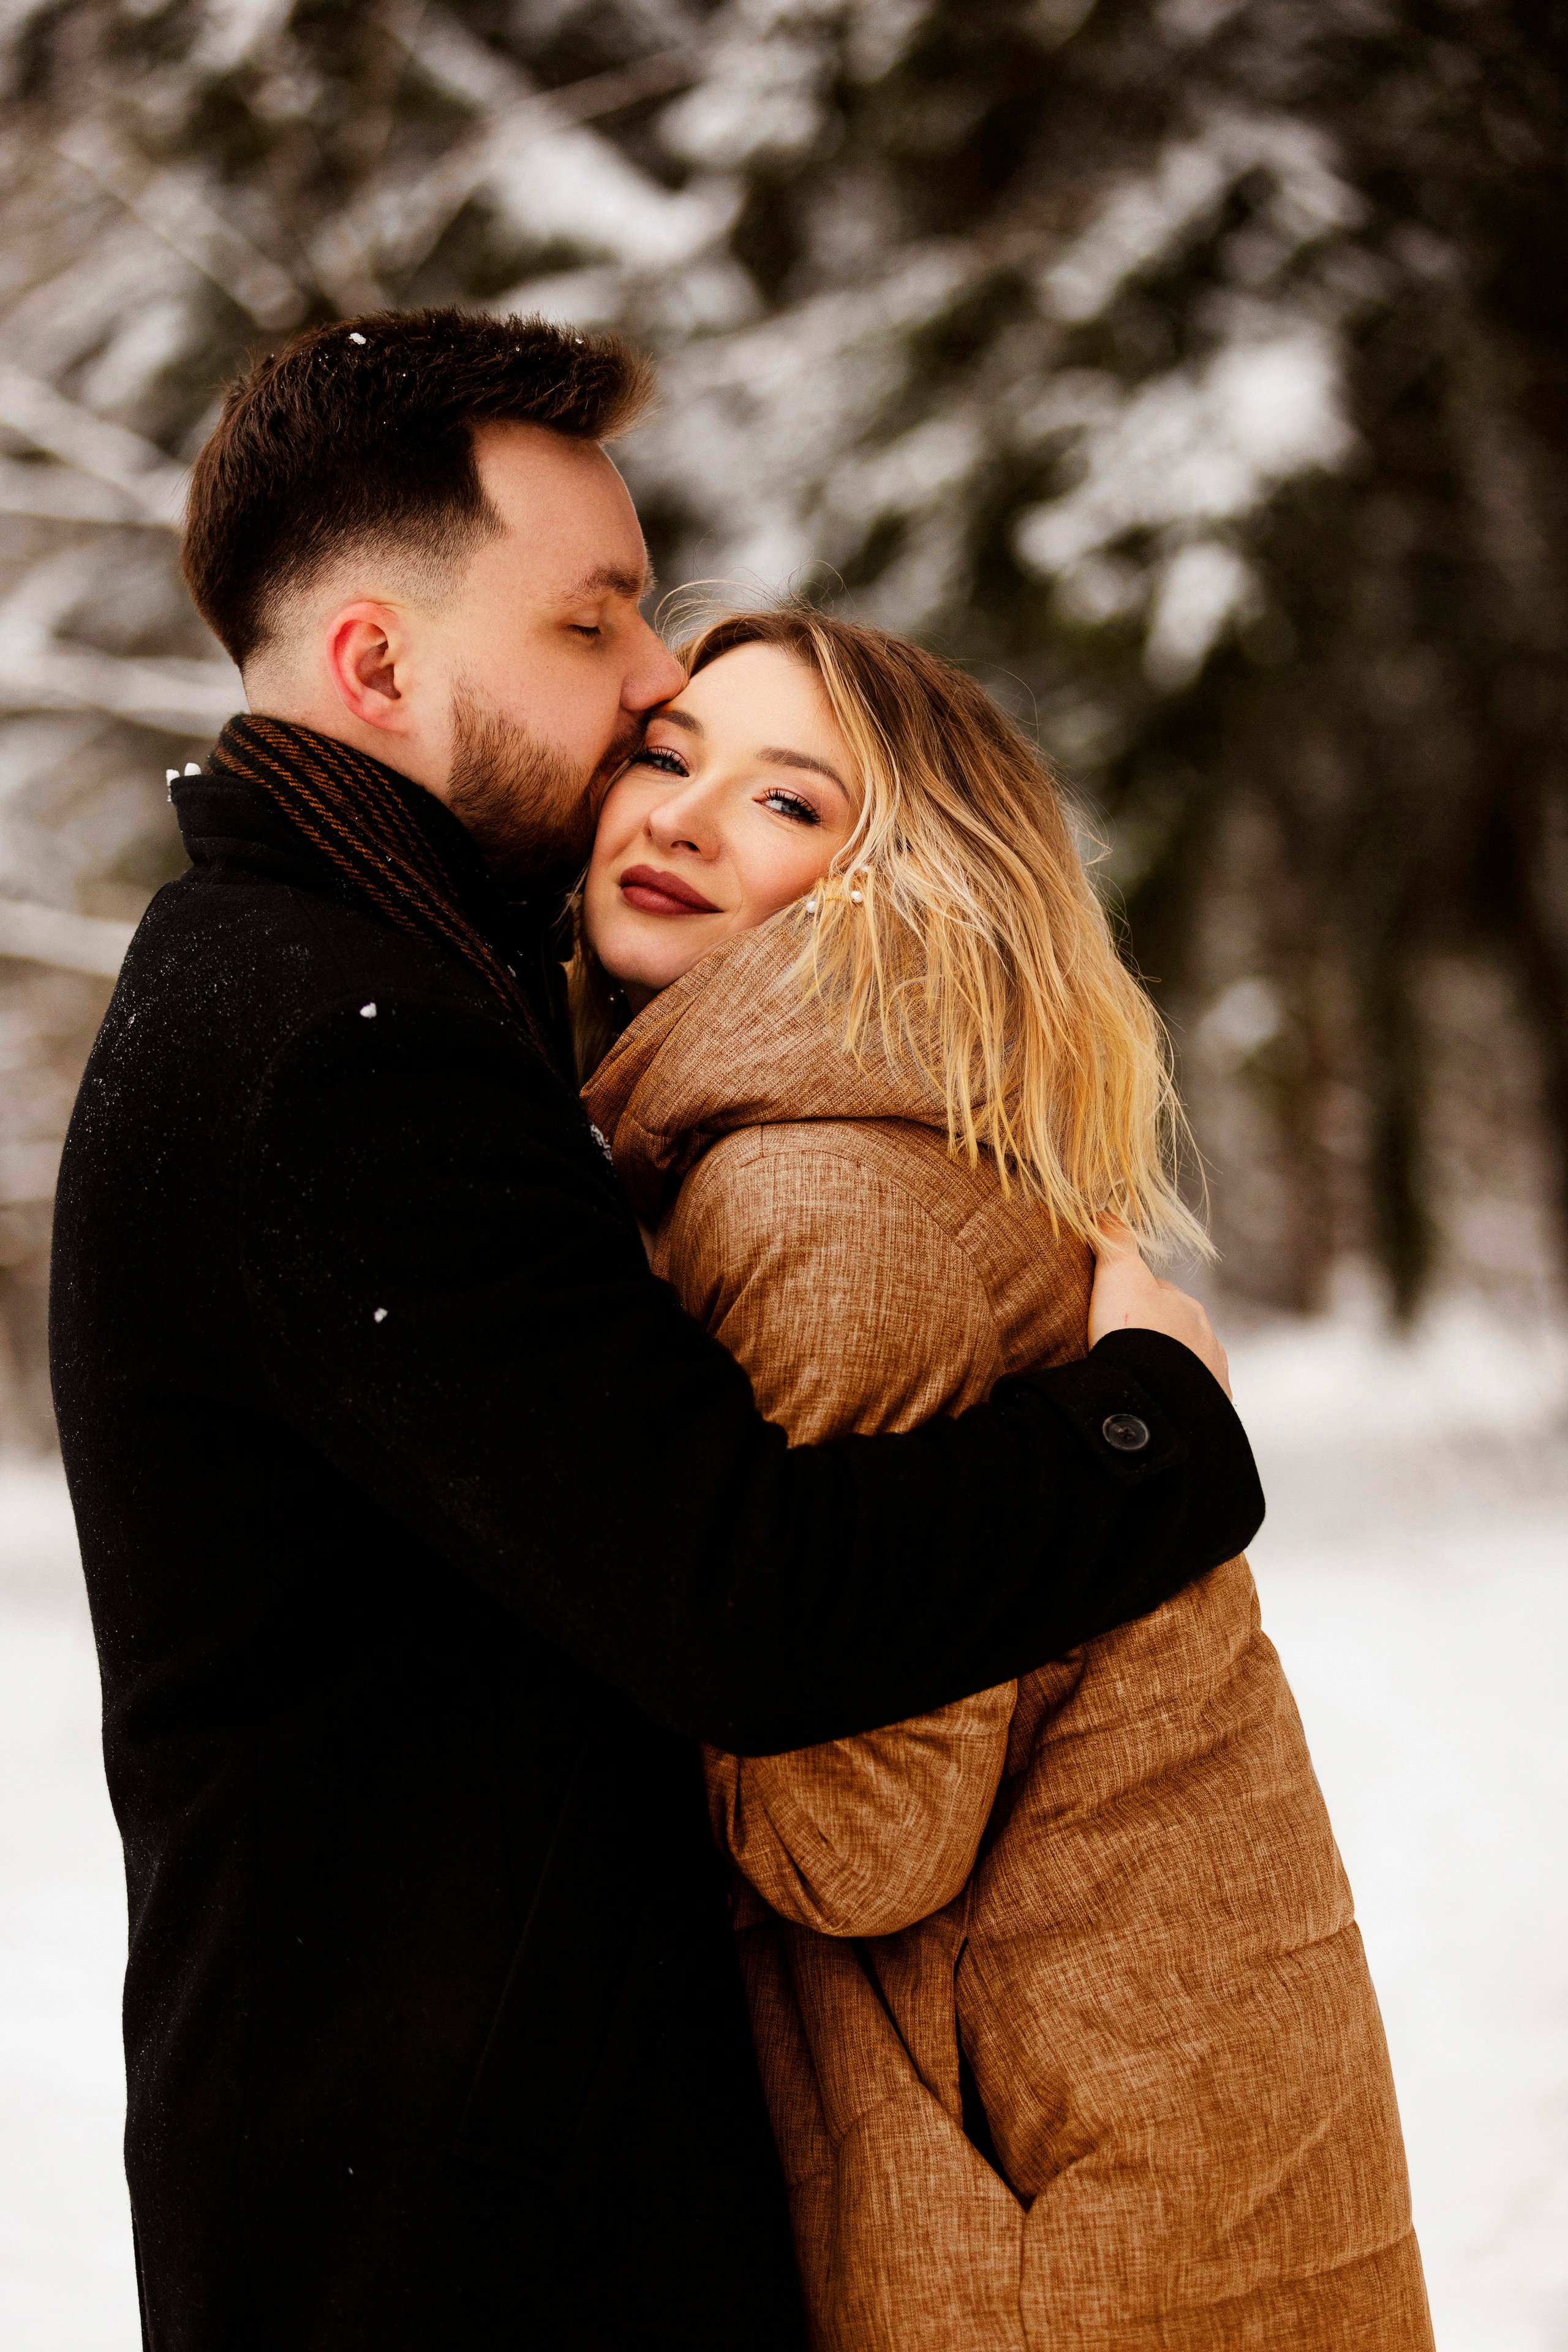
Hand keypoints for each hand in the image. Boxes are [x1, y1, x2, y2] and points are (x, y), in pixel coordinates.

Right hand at [1088, 1218, 1230, 1397]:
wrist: (1154, 1396)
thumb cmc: (1135, 1334)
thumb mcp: (1118, 1276)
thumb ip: (1113, 1241)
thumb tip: (1104, 1210)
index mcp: (1186, 1306)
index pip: (1157, 1295)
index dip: (1129, 1302)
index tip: (1108, 1316)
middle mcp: (1205, 1338)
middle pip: (1173, 1331)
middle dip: (1150, 1338)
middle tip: (1116, 1351)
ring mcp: (1209, 1376)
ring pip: (1182, 1366)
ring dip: (1161, 1370)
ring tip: (1132, 1381)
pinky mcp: (1207, 1409)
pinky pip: (1187, 1400)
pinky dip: (1171, 1399)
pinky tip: (1152, 1405)